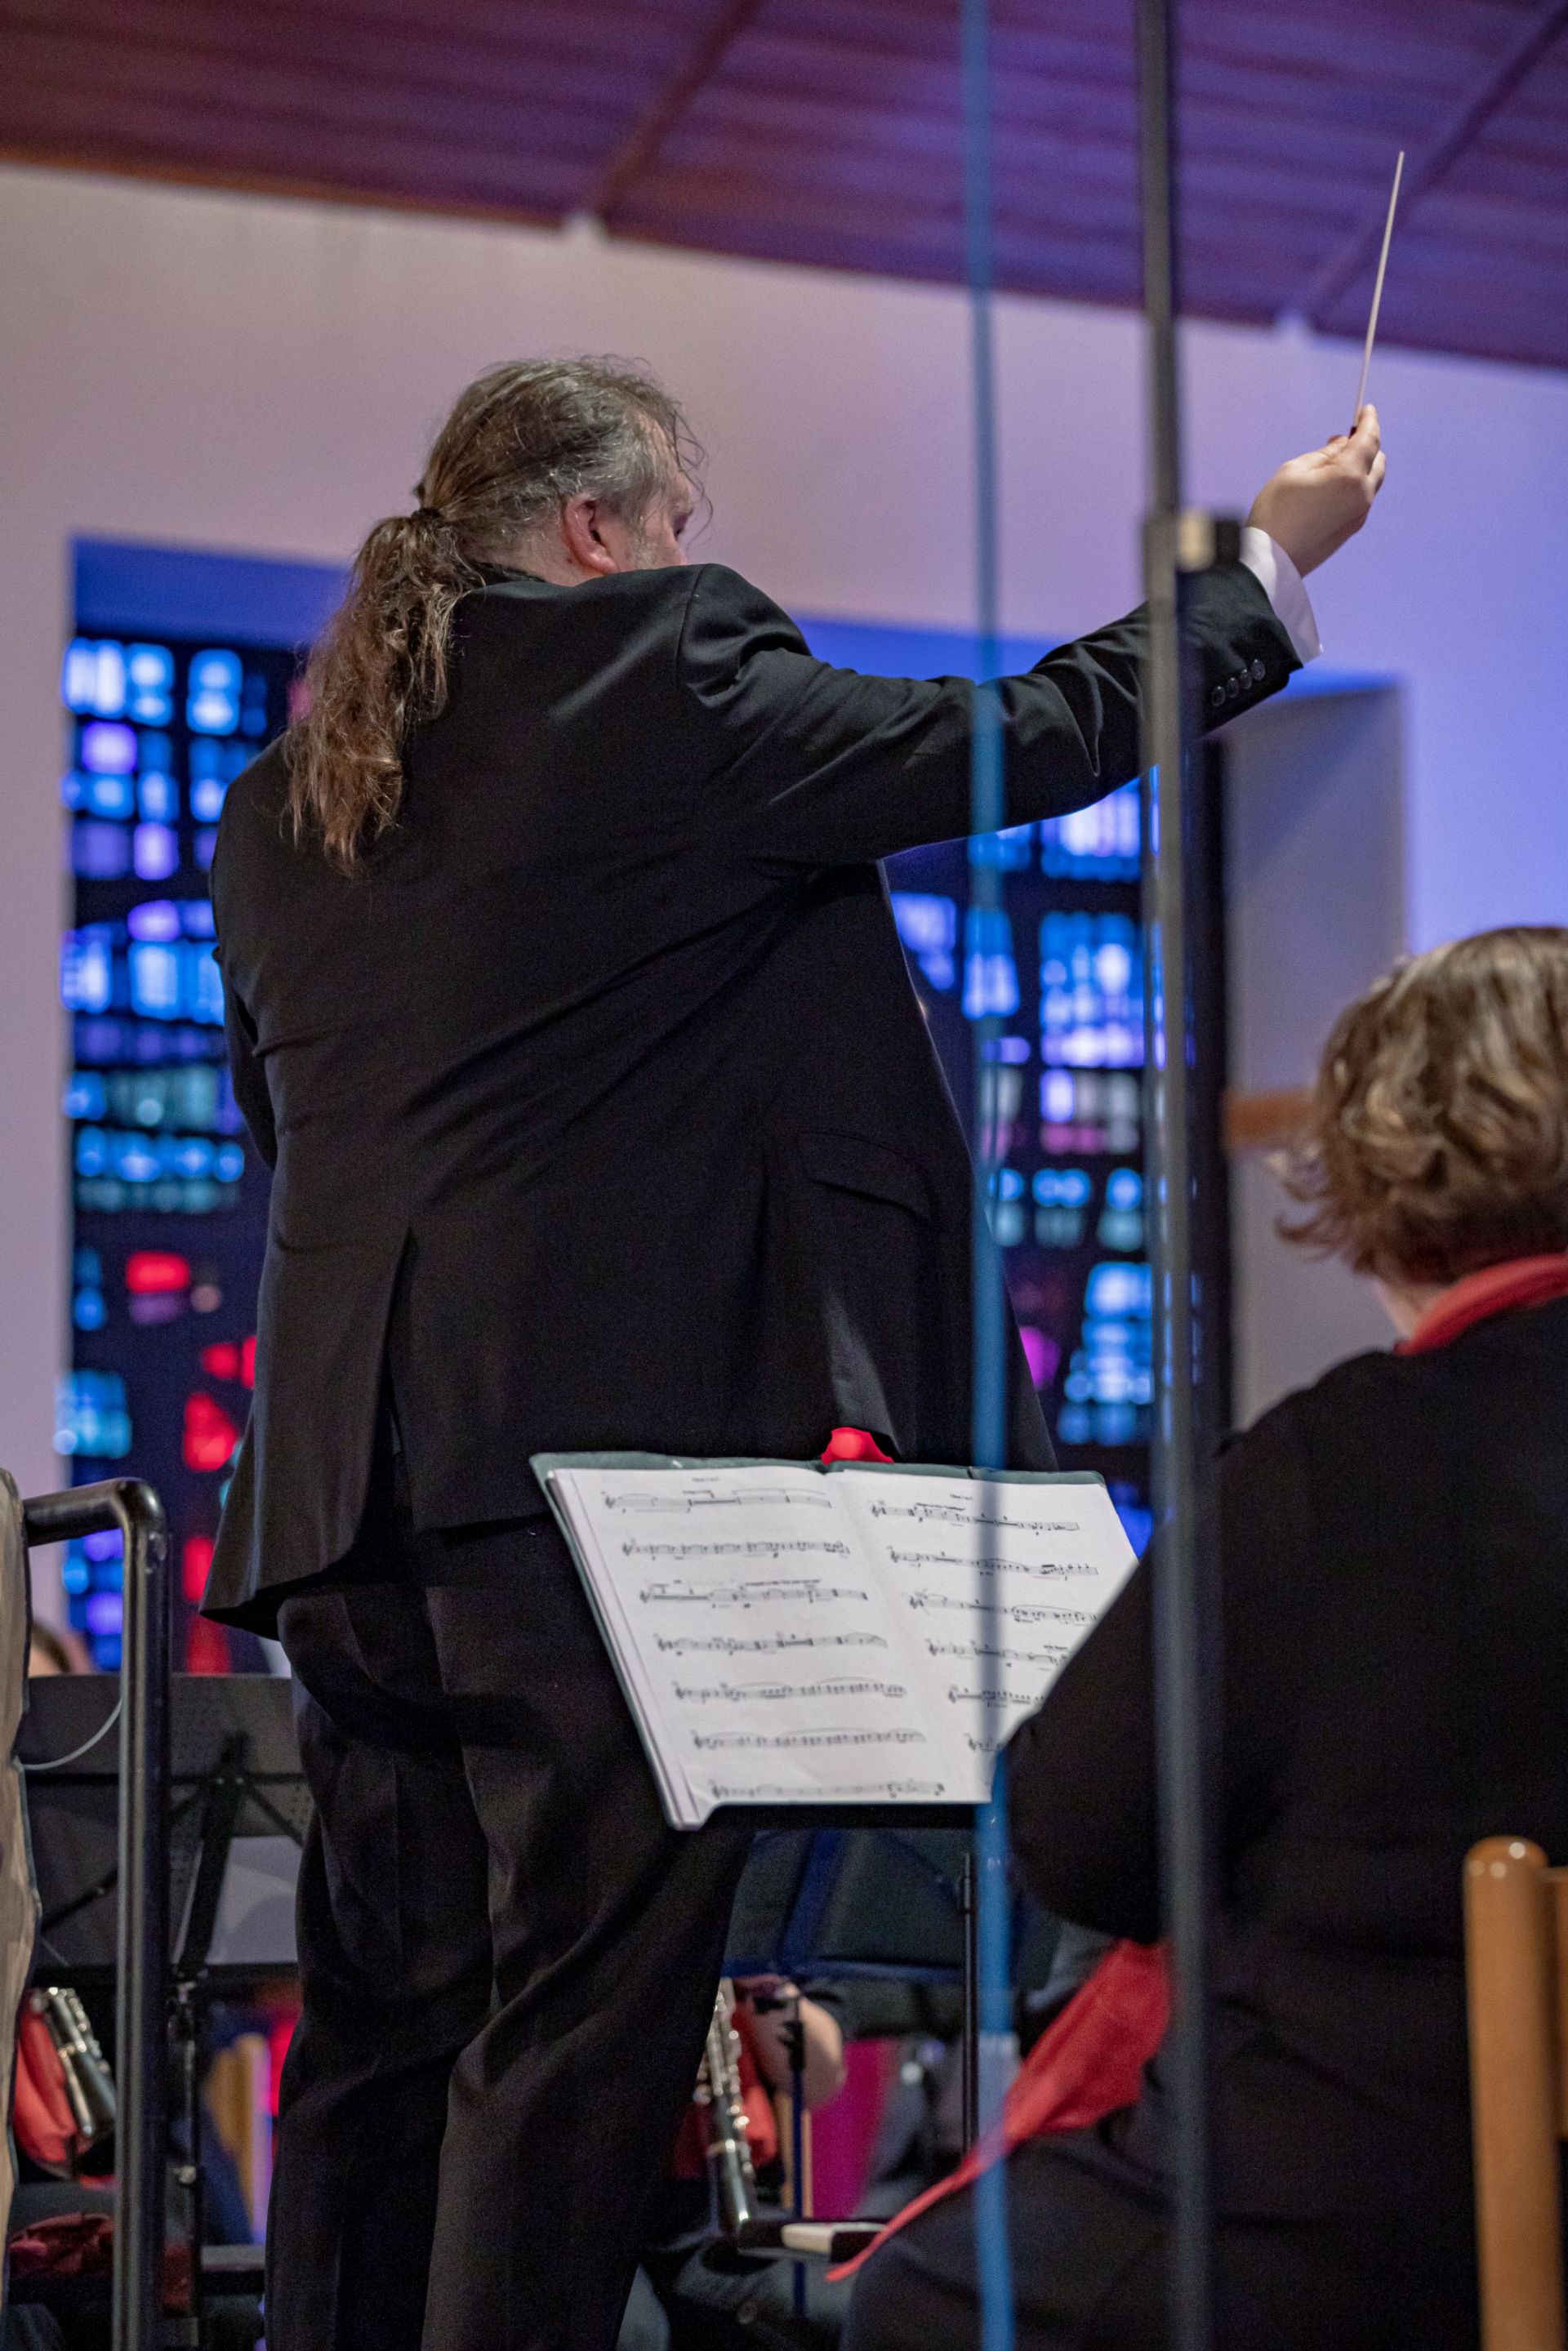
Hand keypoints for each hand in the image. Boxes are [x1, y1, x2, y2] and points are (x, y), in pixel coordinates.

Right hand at [1247, 405, 1385, 576]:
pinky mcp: (1351, 529)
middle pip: (1378, 460)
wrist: (1271, 561)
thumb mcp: (1295, 470)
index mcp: (1349, 475)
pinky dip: (1354, 484)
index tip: (1366, 410)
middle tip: (1344, 439)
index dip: (1369, 421)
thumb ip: (1325, 454)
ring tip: (1333, 464)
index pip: (1370, 439)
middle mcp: (1362, 495)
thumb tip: (1343, 445)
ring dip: (1361, 466)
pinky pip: (1361, 498)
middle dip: (1367, 445)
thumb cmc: (1276, 512)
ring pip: (1372, 480)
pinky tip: (1332, 485)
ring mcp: (1359, 514)